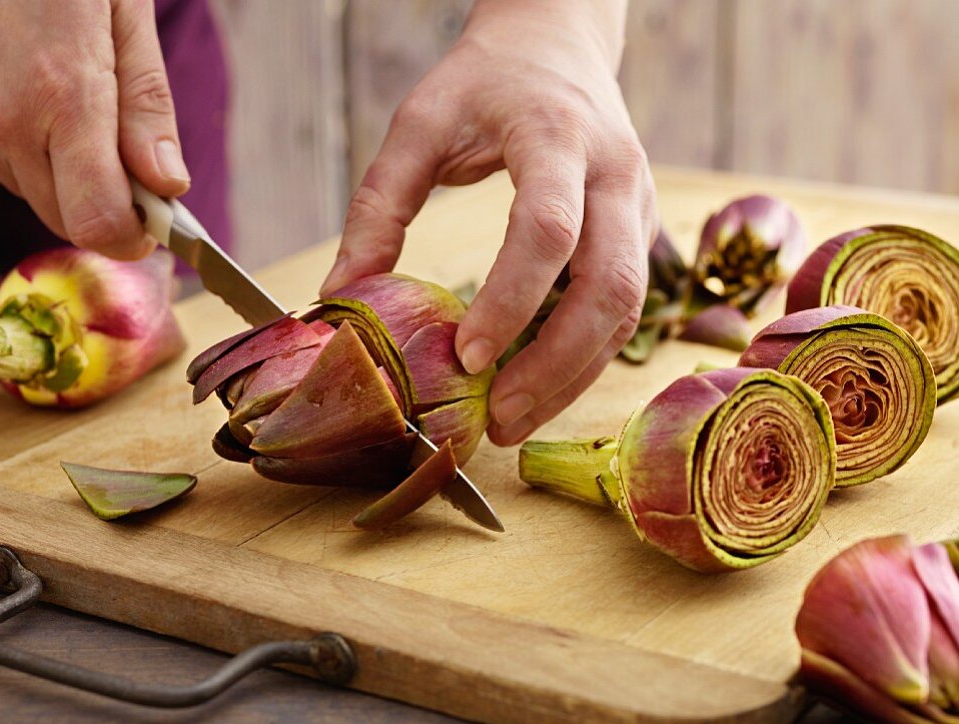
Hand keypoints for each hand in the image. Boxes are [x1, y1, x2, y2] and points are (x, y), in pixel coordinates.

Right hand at [0, 0, 188, 259]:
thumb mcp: (120, 8)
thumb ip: (146, 103)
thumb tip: (168, 184)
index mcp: (61, 94)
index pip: (99, 223)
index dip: (134, 233)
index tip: (155, 215)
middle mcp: (1, 122)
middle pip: (67, 218)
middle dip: (103, 200)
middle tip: (119, 145)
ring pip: (30, 189)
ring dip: (60, 167)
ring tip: (60, 88)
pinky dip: (18, 141)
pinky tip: (17, 79)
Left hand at [321, 0, 656, 445]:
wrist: (559, 42)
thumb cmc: (485, 82)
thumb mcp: (419, 124)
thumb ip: (380, 203)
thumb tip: (343, 292)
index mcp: (558, 137)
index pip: (548, 229)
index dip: (512, 299)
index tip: (465, 355)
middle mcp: (615, 173)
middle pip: (610, 285)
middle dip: (556, 364)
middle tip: (500, 418)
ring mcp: (639, 204)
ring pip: (628, 309)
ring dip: (575, 375)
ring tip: (514, 421)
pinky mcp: (640, 230)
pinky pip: (625, 308)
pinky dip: (585, 356)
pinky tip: (541, 388)